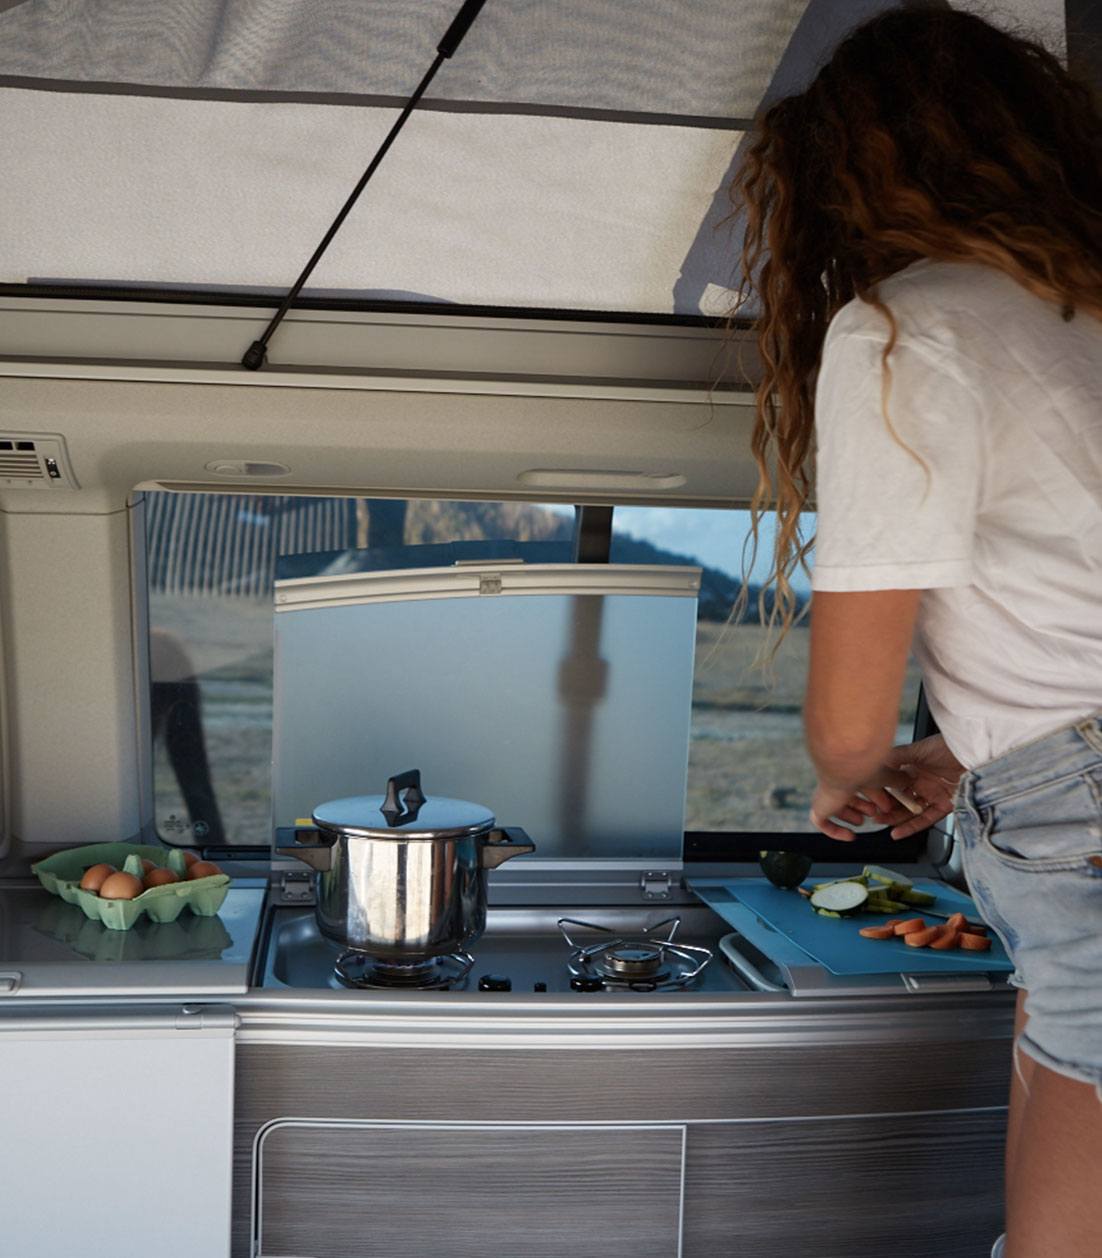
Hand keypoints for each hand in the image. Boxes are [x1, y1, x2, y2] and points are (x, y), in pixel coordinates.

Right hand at [810, 735, 963, 841]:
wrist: (979, 754)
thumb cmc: (950, 746)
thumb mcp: (918, 749)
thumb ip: (896, 757)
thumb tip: (874, 762)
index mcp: (913, 767)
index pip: (892, 782)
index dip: (880, 790)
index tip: (867, 796)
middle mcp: (922, 782)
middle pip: (899, 799)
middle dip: (884, 807)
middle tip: (870, 812)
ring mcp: (934, 794)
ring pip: (910, 811)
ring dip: (895, 818)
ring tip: (880, 822)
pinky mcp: (946, 805)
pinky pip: (926, 819)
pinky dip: (912, 827)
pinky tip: (898, 832)